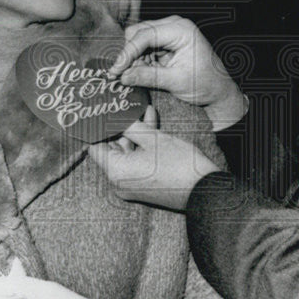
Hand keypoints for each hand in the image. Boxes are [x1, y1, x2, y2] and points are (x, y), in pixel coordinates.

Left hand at [88, 106, 219, 211]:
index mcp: (116, 171)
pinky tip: (150, 124)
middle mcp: (119, 181)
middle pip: (110, 149)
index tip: (99, 113)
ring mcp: (131, 185)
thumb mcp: (154, 138)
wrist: (204, 191)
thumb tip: (116, 117)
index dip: (96, 129)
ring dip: (133, 134)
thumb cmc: (179, 164)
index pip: (94, 147)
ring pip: (126, 153)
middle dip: (118, 127)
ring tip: (142, 111)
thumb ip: (131, 126)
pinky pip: (135, 162)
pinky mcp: (142, 185)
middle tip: (121, 108)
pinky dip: (141, 147)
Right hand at [108, 16, 246, 129]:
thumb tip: (123, 76)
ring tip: (137, 77)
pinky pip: (143, 48)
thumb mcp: (176, 82)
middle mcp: (174, 26)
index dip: (128, 52)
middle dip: (129, 54)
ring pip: (137, 40)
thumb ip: (148, 77)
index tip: (116, 69)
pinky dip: (139, 61)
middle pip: (138, 32)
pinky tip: (142, 73)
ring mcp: (168, 32)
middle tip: (123, 75)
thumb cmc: (205, 84)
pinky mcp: (164, 42)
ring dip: (133, 59)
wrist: (217, 90)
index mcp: (181, 30)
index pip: (146, 34)